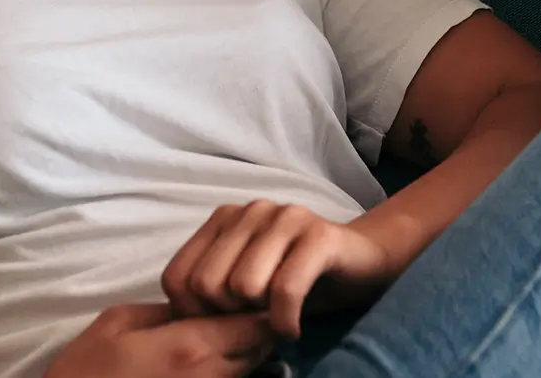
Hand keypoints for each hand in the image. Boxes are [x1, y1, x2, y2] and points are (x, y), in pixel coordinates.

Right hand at [43, 302, 274, 377]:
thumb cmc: (87, 370)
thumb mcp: (118, 323)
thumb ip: (165, 311)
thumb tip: (193, 305)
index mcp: (190, 347)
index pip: (252, 325)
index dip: (260, 306)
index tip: (255, 291)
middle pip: (258, 352)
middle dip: (258, 330)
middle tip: (244, 308)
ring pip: (248, 374)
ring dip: (246, 353)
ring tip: (228, 334)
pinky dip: (231, 373)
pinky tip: (212, 361)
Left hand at [162, 201, 398, 339]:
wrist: (364, 264)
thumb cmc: (296, 281)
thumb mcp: (246, 287)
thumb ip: (212, 293)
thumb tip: (178, 326)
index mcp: (223, 219)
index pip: (176, 278)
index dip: (194, 314)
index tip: (223, 325)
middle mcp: (250, 211)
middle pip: (206, 285)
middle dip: (228, 317)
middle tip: (254, 323)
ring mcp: (285, 217)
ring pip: (243, 286)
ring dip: (259, 318)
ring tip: (275, 319)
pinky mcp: (318, 235)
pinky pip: (285, 289)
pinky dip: (285, 321)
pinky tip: (292, 328)